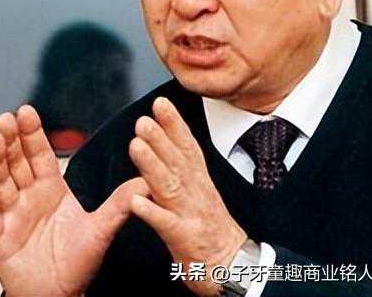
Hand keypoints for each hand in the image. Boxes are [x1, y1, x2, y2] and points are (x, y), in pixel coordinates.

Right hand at [0, 105, 147, 296]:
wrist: (59, 295)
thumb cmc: (77, 264)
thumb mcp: (101, 229)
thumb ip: (119, 203)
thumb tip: (146, 180)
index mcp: (51, 188)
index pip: (39, 155)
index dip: (32, 134)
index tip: (26, 112)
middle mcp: (28, 197)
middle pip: (15, 162)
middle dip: (10, 140)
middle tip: (6, 119)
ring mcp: (11, 215)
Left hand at [128, 97, 246, 295]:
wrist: (235, 268)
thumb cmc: (210, 230)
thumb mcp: (198, 193)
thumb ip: (180, 168)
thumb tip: (159, 141)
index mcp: (198, 181)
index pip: (187, 147)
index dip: (175, 124)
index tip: (161, 103)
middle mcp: (196, 193)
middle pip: (177, 161)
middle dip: (160, 138)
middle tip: (143, 119)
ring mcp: (190, 215)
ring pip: (169, 186)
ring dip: (152, 164)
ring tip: (135, 145)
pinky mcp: (185, 239)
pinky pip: (166, 224)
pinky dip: (152, 212)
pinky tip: (135, 202)